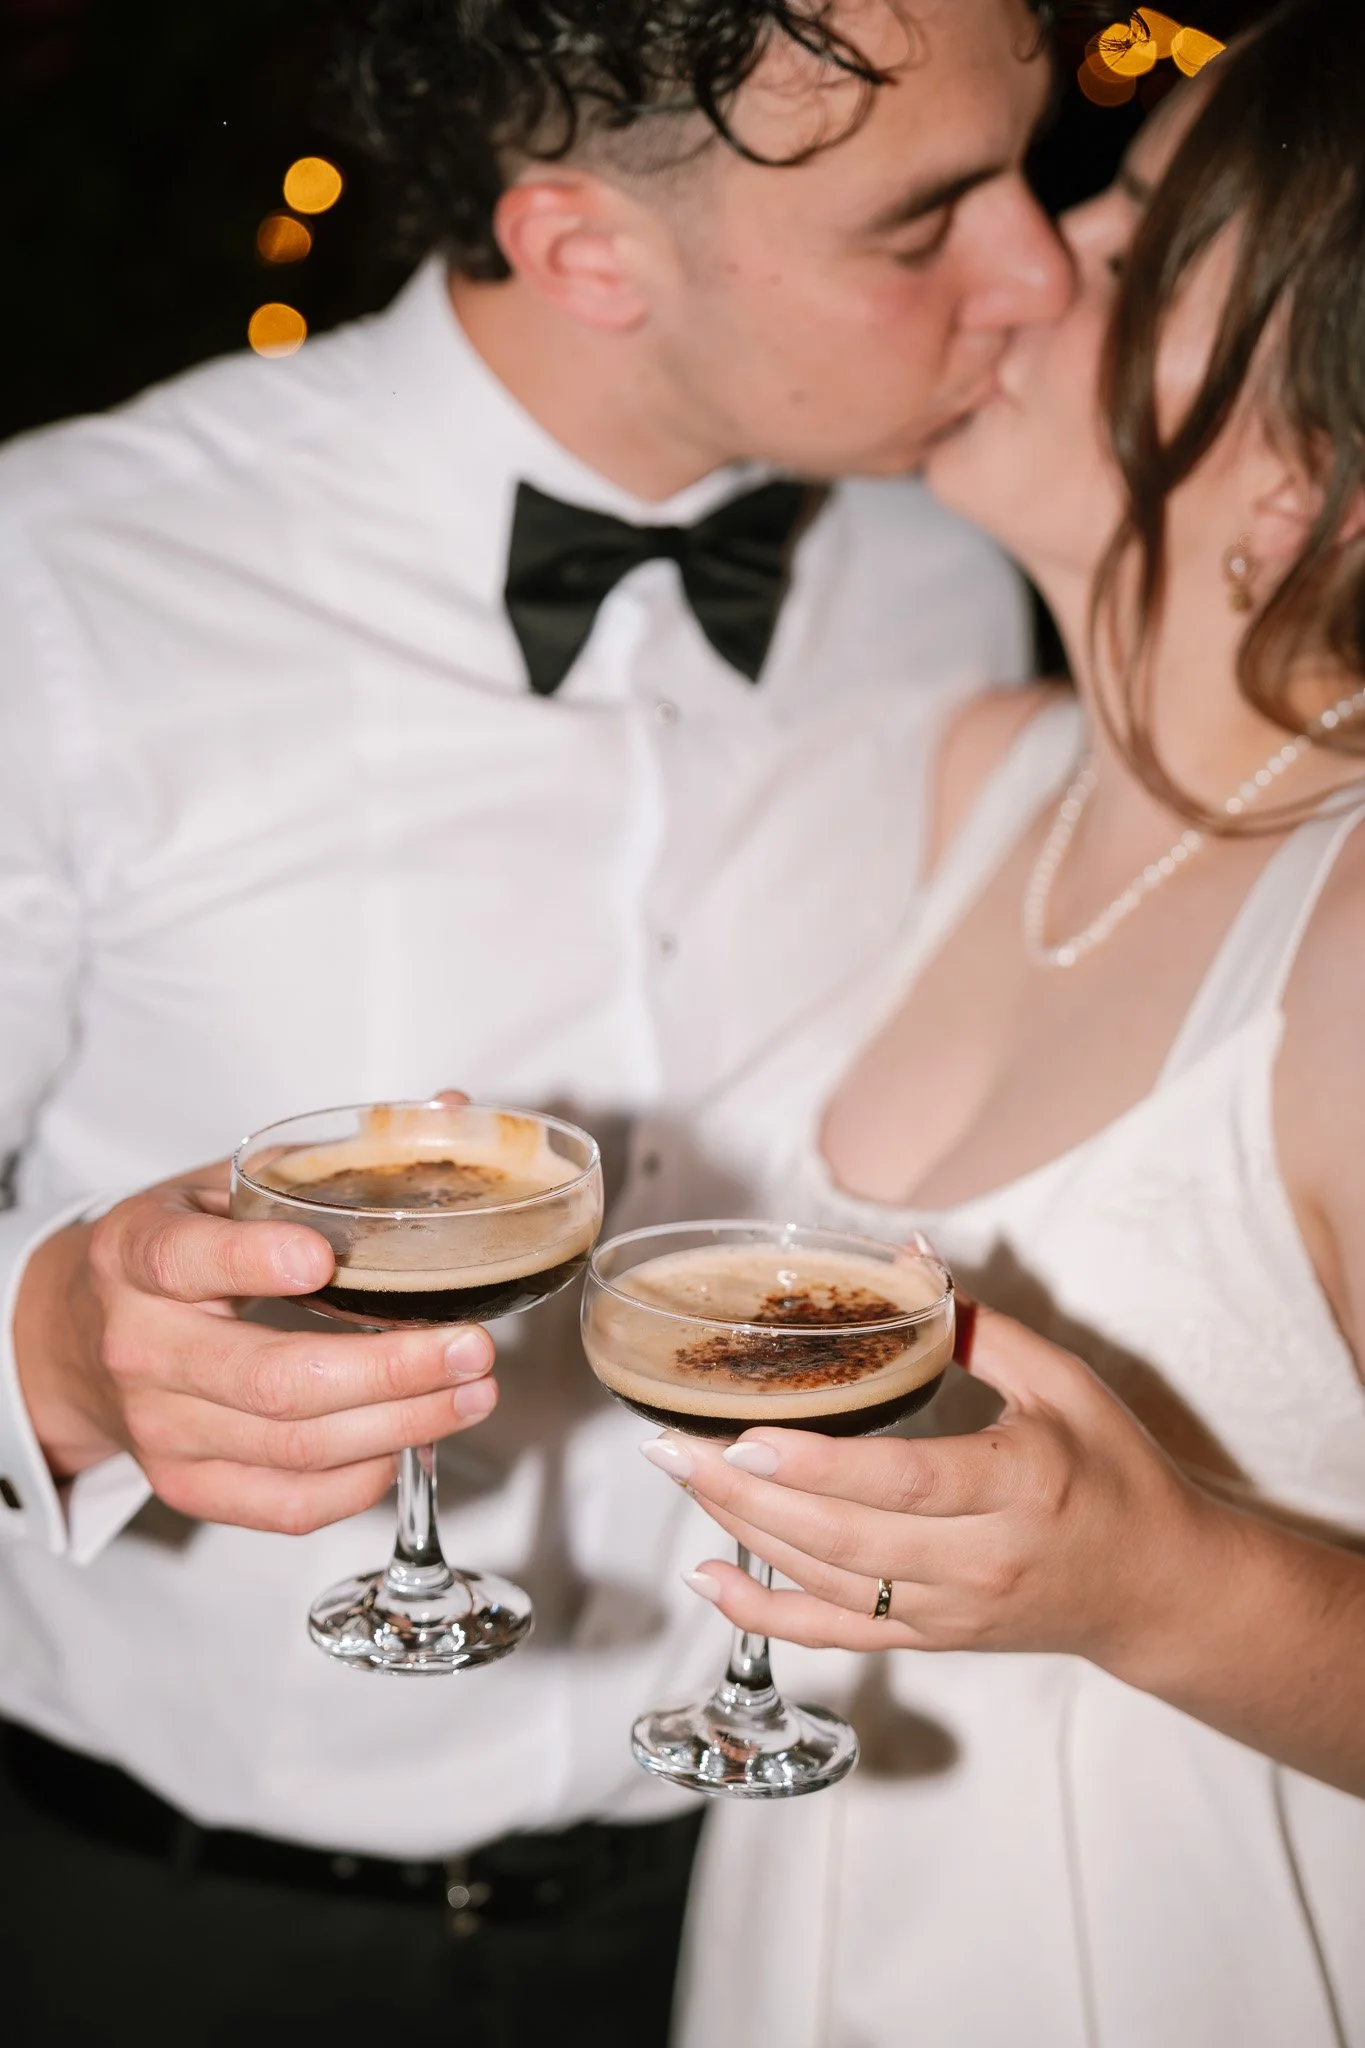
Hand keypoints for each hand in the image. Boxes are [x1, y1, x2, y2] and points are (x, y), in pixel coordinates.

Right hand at [14, 1157, 497, 1534]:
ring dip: (401, 1425)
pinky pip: (285, 1505)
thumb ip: (326, 1155)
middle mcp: (142, 1347)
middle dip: (390, 1370)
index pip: (185, 1259)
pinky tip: (410, 1442)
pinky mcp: (186, 1485)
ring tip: (472, 1393)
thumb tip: (453, 1105)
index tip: (323, 1258)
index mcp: (139, 1253)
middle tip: (471, 1348)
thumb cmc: (175, 1252)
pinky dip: (361, 1483)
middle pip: (273, 1378)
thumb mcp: (221, 1186)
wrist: (81, 1337)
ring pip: (293, 1446)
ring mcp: (160, 1428)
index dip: (253, 1261)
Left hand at [650, 1304, 1224, 1676]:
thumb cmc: (1114, 1473)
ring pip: (827, 1585)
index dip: (817, 1468)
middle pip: (843, 1540)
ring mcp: (951, 1612)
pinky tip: (708, 1578)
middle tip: (669, 1445)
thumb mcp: (1065, 1384)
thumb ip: (980, 1325)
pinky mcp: (933, 1640)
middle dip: (744, 1495)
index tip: (741, 1439)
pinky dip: (764, 1616)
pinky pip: (835, 1638)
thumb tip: (908, 1257)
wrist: (1161, 1588)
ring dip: (743, 1534)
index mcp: (1020, 1484)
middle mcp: (981, 1560)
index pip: (904, 1482)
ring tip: (680, 1475)